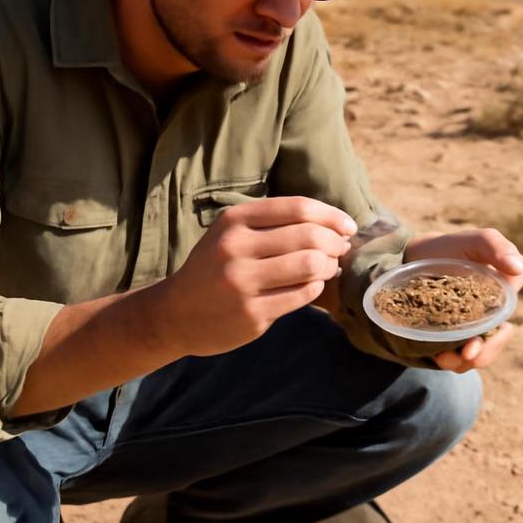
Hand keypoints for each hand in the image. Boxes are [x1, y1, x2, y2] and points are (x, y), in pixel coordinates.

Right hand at [156, 196, 357, 356]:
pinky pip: (302, 295)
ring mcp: (242, 284)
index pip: (297, 208)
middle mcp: (235, 248)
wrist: (175, 314)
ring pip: (309, 266)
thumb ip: (273, 224)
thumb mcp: (231, 233)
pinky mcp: (252, 314)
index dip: (330, 215)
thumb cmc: (214, 266)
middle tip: (340, 248)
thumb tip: (333, 224)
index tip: (347, 225)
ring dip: (328, 265)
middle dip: (335, 241)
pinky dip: (315, 287)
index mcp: (233, 221)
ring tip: (328, 267)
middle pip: (309, 236)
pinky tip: (311, 285)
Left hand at [403, 228, 522, 372]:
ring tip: (444, 358)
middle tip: (467, 354)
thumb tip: (517, 267)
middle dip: (484, 355)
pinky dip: (449, 360)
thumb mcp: (475, 241)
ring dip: (464, 363)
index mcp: (502, 299)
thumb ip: (496, 247)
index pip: (507, 324)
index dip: (498, 338)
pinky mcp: (451, 338)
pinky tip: (437, 356)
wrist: (415, 256)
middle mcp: (490, 318)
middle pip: (493, 346)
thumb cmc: (451, 247)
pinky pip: (455, 358)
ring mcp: (470, 330)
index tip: (482, 339)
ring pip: (476, 356)